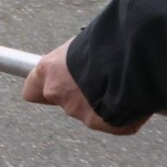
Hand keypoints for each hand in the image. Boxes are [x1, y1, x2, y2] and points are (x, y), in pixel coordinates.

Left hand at [22, 39, 148, 134]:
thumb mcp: (83, 43)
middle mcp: (59, 94)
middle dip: (80, 93)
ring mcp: (80, 112)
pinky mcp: (104, 124)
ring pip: (90, 110)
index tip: (54, 83)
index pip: (32, 90)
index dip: (43, 88)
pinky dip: (124, 112)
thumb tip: (85, 61)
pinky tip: (134, 96)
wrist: (132, 58)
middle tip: (101, 79)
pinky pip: (115, 120)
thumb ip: (76, 60)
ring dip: (103, 102)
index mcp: (49, 71)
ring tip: (122, 83)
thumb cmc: (107, 42)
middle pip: (65, 99)